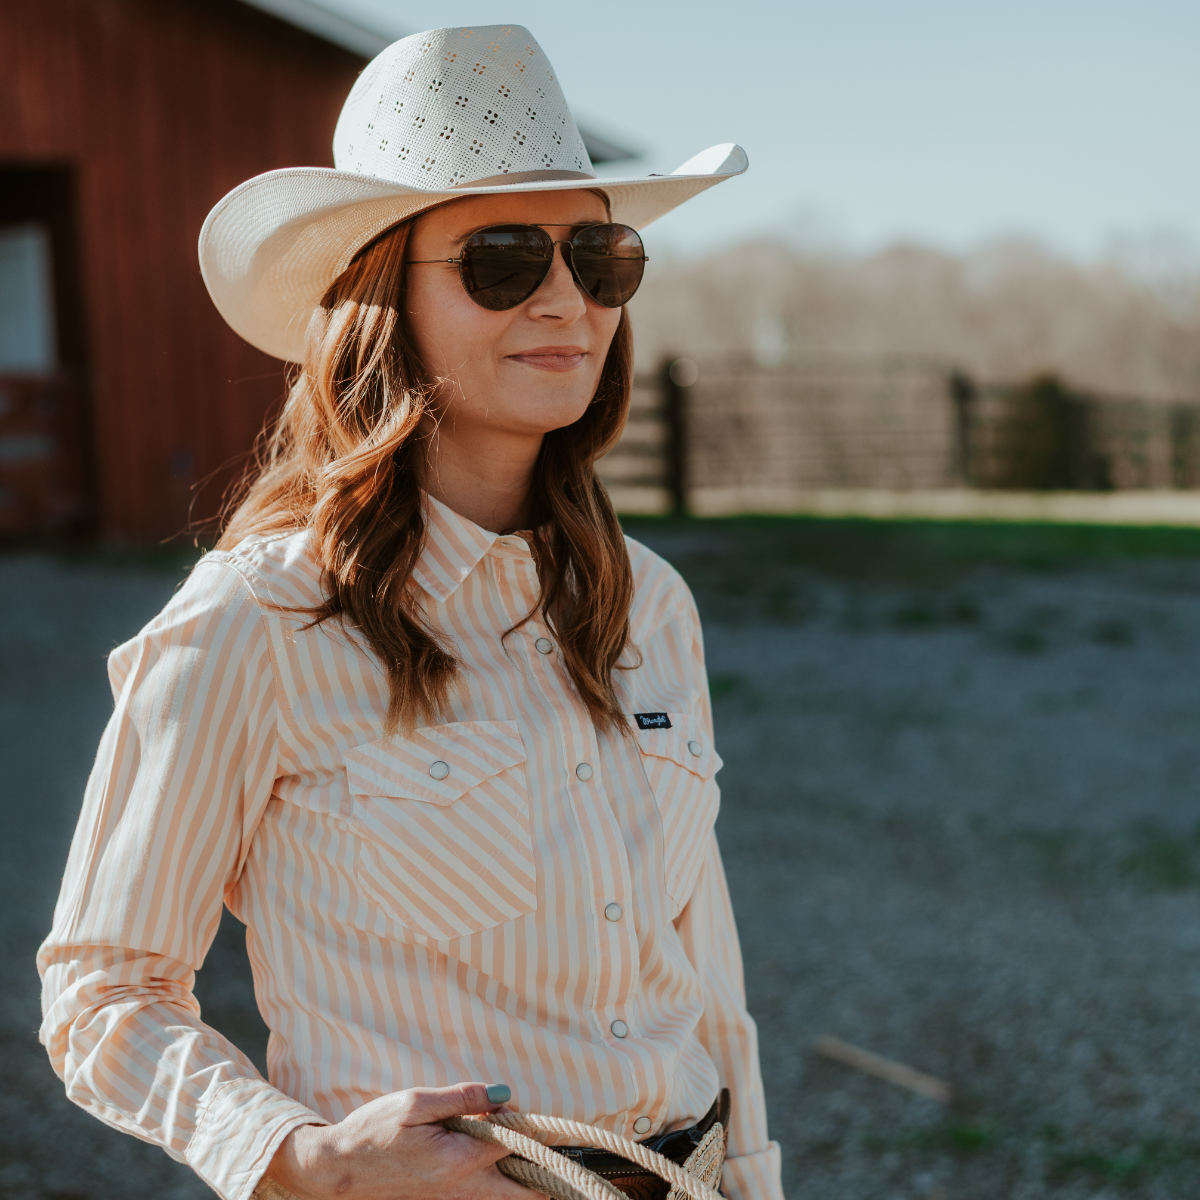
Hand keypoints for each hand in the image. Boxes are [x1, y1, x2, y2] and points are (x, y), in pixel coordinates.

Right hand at [264, 1082, 530, 1199]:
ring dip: (521, 1178)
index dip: (523, 1120)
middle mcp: (463, 1191)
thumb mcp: (416, 1102)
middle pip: (526, 1191)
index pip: (516, 1142)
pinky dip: (497, 1185)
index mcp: (459, 1162)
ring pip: (506, 1199)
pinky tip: (488, 1161)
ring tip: (516, 1149)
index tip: (512, 1105)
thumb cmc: (373, 1132)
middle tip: (551, 1147)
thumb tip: (504, 1094)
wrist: (337, 1172)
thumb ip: (463, 1098)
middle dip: (544, 1170)